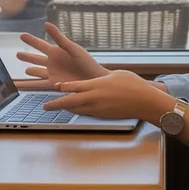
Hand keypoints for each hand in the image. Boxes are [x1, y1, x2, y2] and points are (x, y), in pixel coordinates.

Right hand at [17, 23, 108, 84]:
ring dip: (32, 70)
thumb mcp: (72, 49)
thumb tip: (46, 24)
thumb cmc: (86, 63)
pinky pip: (42, 83)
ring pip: (38, 71)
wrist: (94, 80)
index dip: (31, 40)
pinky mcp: (55, 84)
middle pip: (36, 58)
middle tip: (17, 54)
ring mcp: (53, 73)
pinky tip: (32, 83)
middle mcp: (53, 62)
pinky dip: (36, 83)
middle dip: (27, 57)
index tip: (22, 35)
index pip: (40, 45)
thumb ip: (59, 38)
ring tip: (26, 70)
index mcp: (56, 52)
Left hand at [43, 70, 173, 121]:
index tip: (54, 86)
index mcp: (96, 84)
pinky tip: (75, 110)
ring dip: (66, 109)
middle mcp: (94, 98)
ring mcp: (98, 108)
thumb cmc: (133, 84)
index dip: (62, 87)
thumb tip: (97, 79)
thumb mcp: (116, 74)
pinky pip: (86, 113)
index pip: (74, 86)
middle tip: (44, 107)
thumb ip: (102, 77)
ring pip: (76, 110)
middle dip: (55, 104)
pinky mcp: (103, 115)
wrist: (144, 101)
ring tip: (57, 108)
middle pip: (70, 102)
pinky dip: (78, 111)